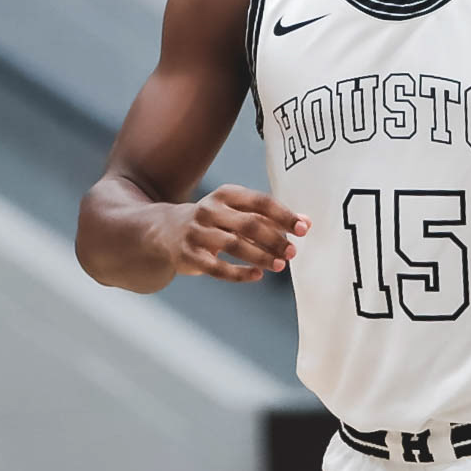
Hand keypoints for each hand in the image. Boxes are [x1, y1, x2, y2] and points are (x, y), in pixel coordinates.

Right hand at [159, 184, 309, 282]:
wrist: (165, 230)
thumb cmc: (213, 221)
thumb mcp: (237, 211)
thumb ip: (269, 217)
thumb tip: (306, 223)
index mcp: (226, 195)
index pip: (260, 201)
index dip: (284, 215)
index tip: (303, 228)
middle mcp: (209, 210)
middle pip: (248, 224)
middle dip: (275, 239)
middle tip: (293, 251)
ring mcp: (197, 233)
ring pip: (234, 246)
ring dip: (261, 256)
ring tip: (281, 265)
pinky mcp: (189, 255)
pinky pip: (218, 268)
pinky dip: (240, 273)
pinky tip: (258, 275)